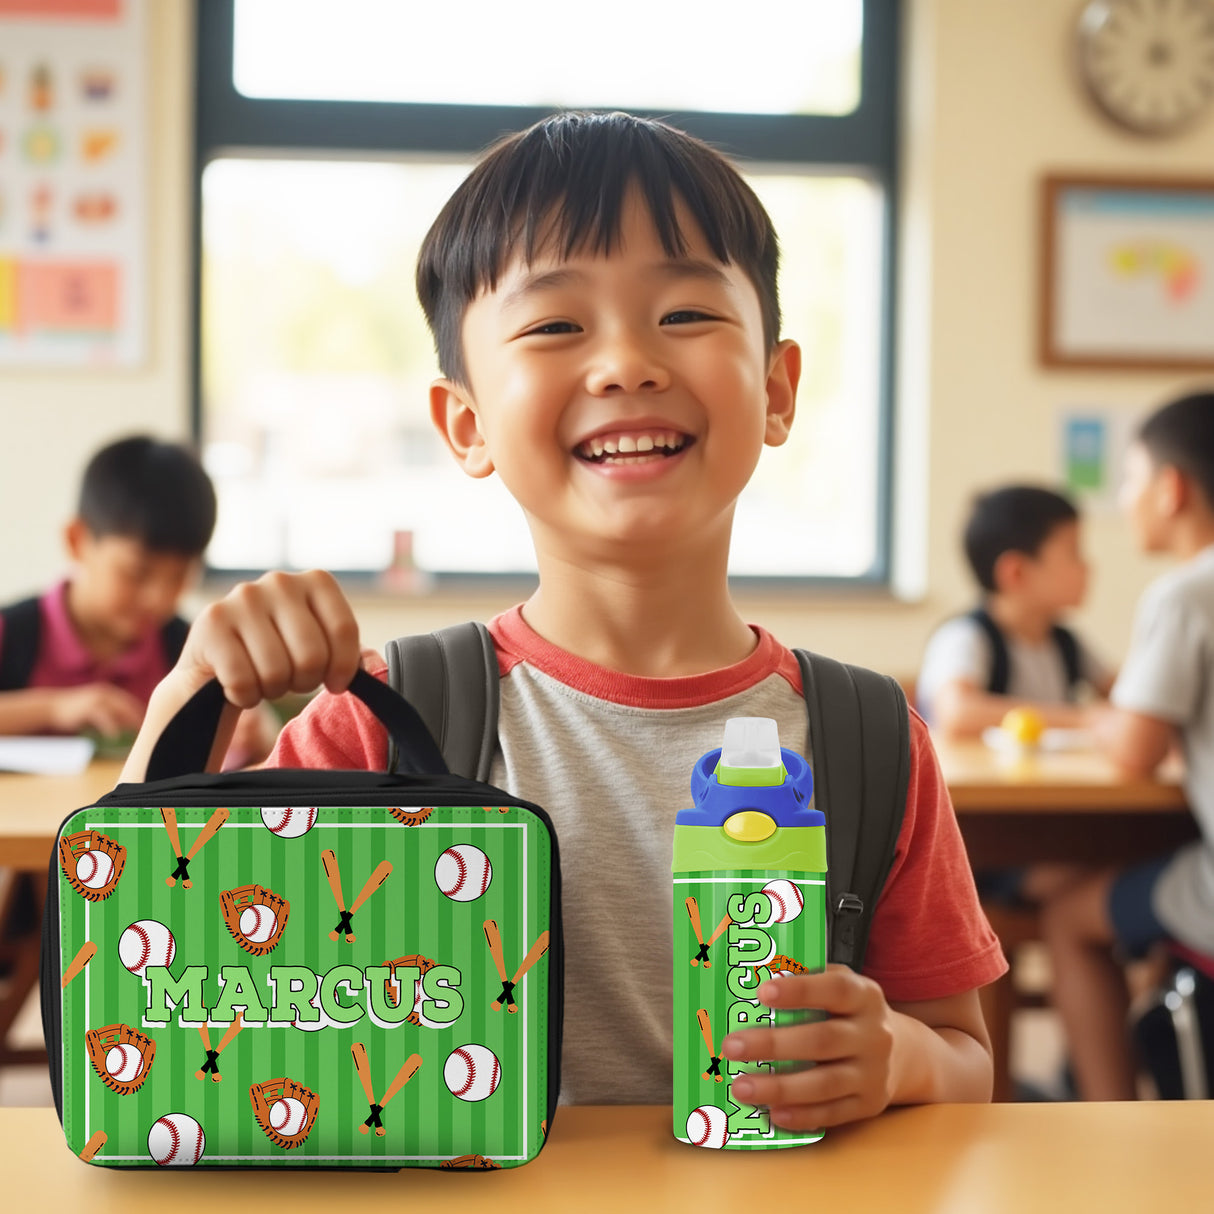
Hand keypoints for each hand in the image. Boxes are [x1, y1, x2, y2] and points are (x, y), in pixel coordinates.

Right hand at [47, 682, 144, 735]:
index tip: (149, 723)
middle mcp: (104, 694)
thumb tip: (128, 725)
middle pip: (127, 706)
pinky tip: (115, 736)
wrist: (52, 707)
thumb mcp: (96, 708)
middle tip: (146, 729)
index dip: (139, 712)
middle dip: (137, 718)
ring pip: (118, 711)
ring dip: (128, 722)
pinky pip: (103, 719)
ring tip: (137, 733)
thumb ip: (112, 713)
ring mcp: (96, 700)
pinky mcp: (88, 709)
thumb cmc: (76, 710)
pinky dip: (110, 727)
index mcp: (108, 693)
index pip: (129, 702)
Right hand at [121, 571, 361, 781]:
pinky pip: (242, 680)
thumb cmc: (280, 656)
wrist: (216, 666)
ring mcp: (242, 597)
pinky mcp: (210, 621)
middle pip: (312, 655)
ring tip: (266, 679)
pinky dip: (245, 695)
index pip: (344, 631)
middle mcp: (279, 581)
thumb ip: (349, 652)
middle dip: (305, 682)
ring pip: (276, 671)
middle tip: (293, 681)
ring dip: (273, 689)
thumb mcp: (320, 645)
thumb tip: (375, 667)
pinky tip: (240, 683)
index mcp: (316, 581)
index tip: (335, 683)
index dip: (344, 668)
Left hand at [721, 964, 894, 1129]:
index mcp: (864, 995)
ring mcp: (874, 1072)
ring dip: (780, 1087)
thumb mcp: (837, 986)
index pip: (835, 988)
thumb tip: (751, 980)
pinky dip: (802, 1115)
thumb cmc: (847, 1011)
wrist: (901, 1051)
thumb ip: (804, 980)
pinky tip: (772, 1113)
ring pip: (825, 1083)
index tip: (762, 992)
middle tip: (731, 1046)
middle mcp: (874, 1034)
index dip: (800, 990)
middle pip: (822, 1040)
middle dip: (773, 1044)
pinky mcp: (869, 1104)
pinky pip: (833, 1113)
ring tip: (740, 1087)